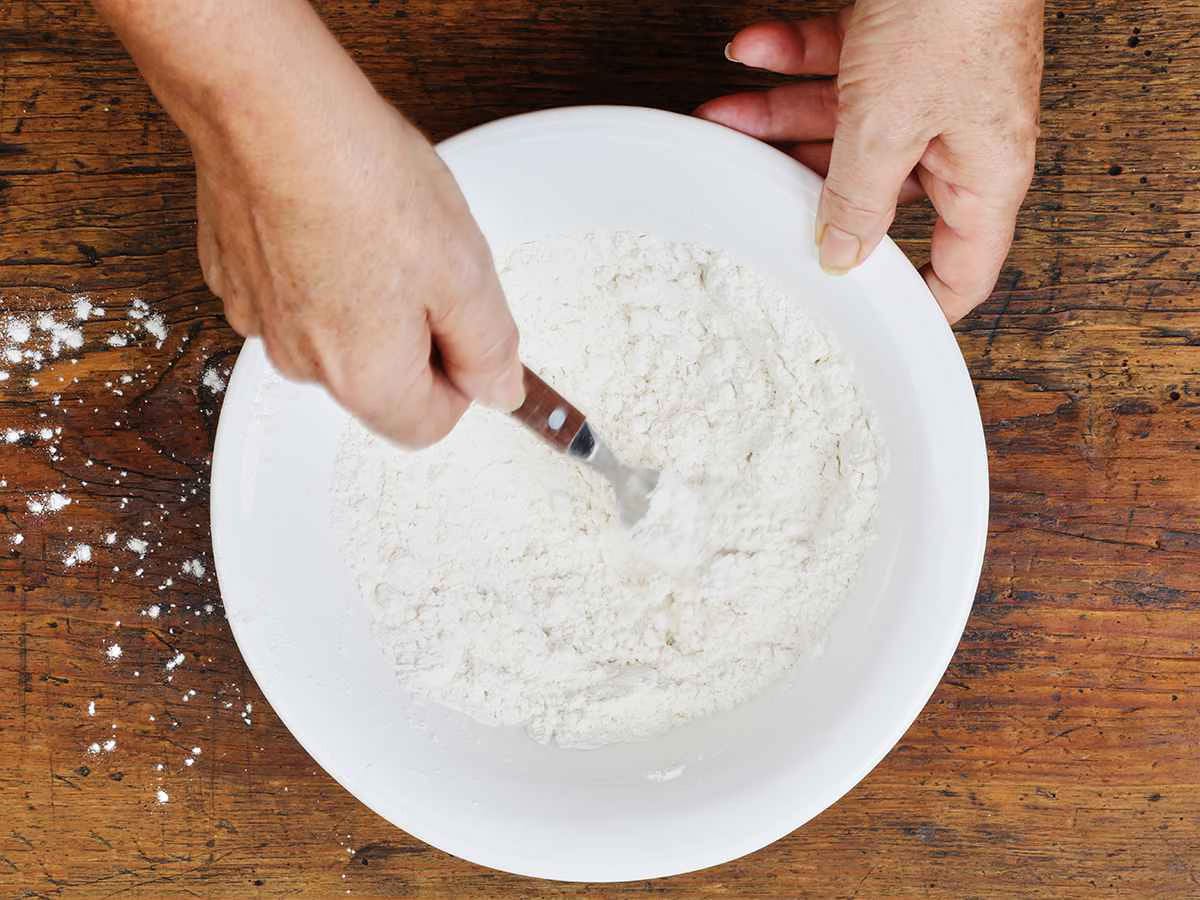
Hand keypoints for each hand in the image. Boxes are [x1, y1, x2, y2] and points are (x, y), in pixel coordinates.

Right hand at [96, 0, 523, 446]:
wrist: (268, 108)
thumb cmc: (363, 183)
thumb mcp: (465, 274)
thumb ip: (489, 348)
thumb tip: (499, 391)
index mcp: (364, 379)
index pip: (428, 426)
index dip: (460, 379)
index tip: (466, 327)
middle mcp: (303, 365)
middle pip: (380, 382)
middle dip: (414, 335)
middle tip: (425, 263)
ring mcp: (259, 320)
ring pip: (336, 334)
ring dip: (366, 298)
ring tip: (376, 228)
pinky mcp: (233, 275)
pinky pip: (295, 293)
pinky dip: (318, 267)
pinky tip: (331, 216)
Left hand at [697, 0, 1043, 320]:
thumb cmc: (954, 10)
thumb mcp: (888, 126)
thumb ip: (857, 198)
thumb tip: (841, 256)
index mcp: (983, 174)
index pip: (964, 267)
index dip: (924, 301)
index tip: (872, 321)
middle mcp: (957, 136)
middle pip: (876, 191)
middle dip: (808, 187)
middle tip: (753, 197)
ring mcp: (927, 88)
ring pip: (843, 125)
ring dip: (777, 117)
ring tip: (722, 116)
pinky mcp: (899, 41)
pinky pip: (837, 65)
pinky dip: (790, 58)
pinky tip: (748, 51)